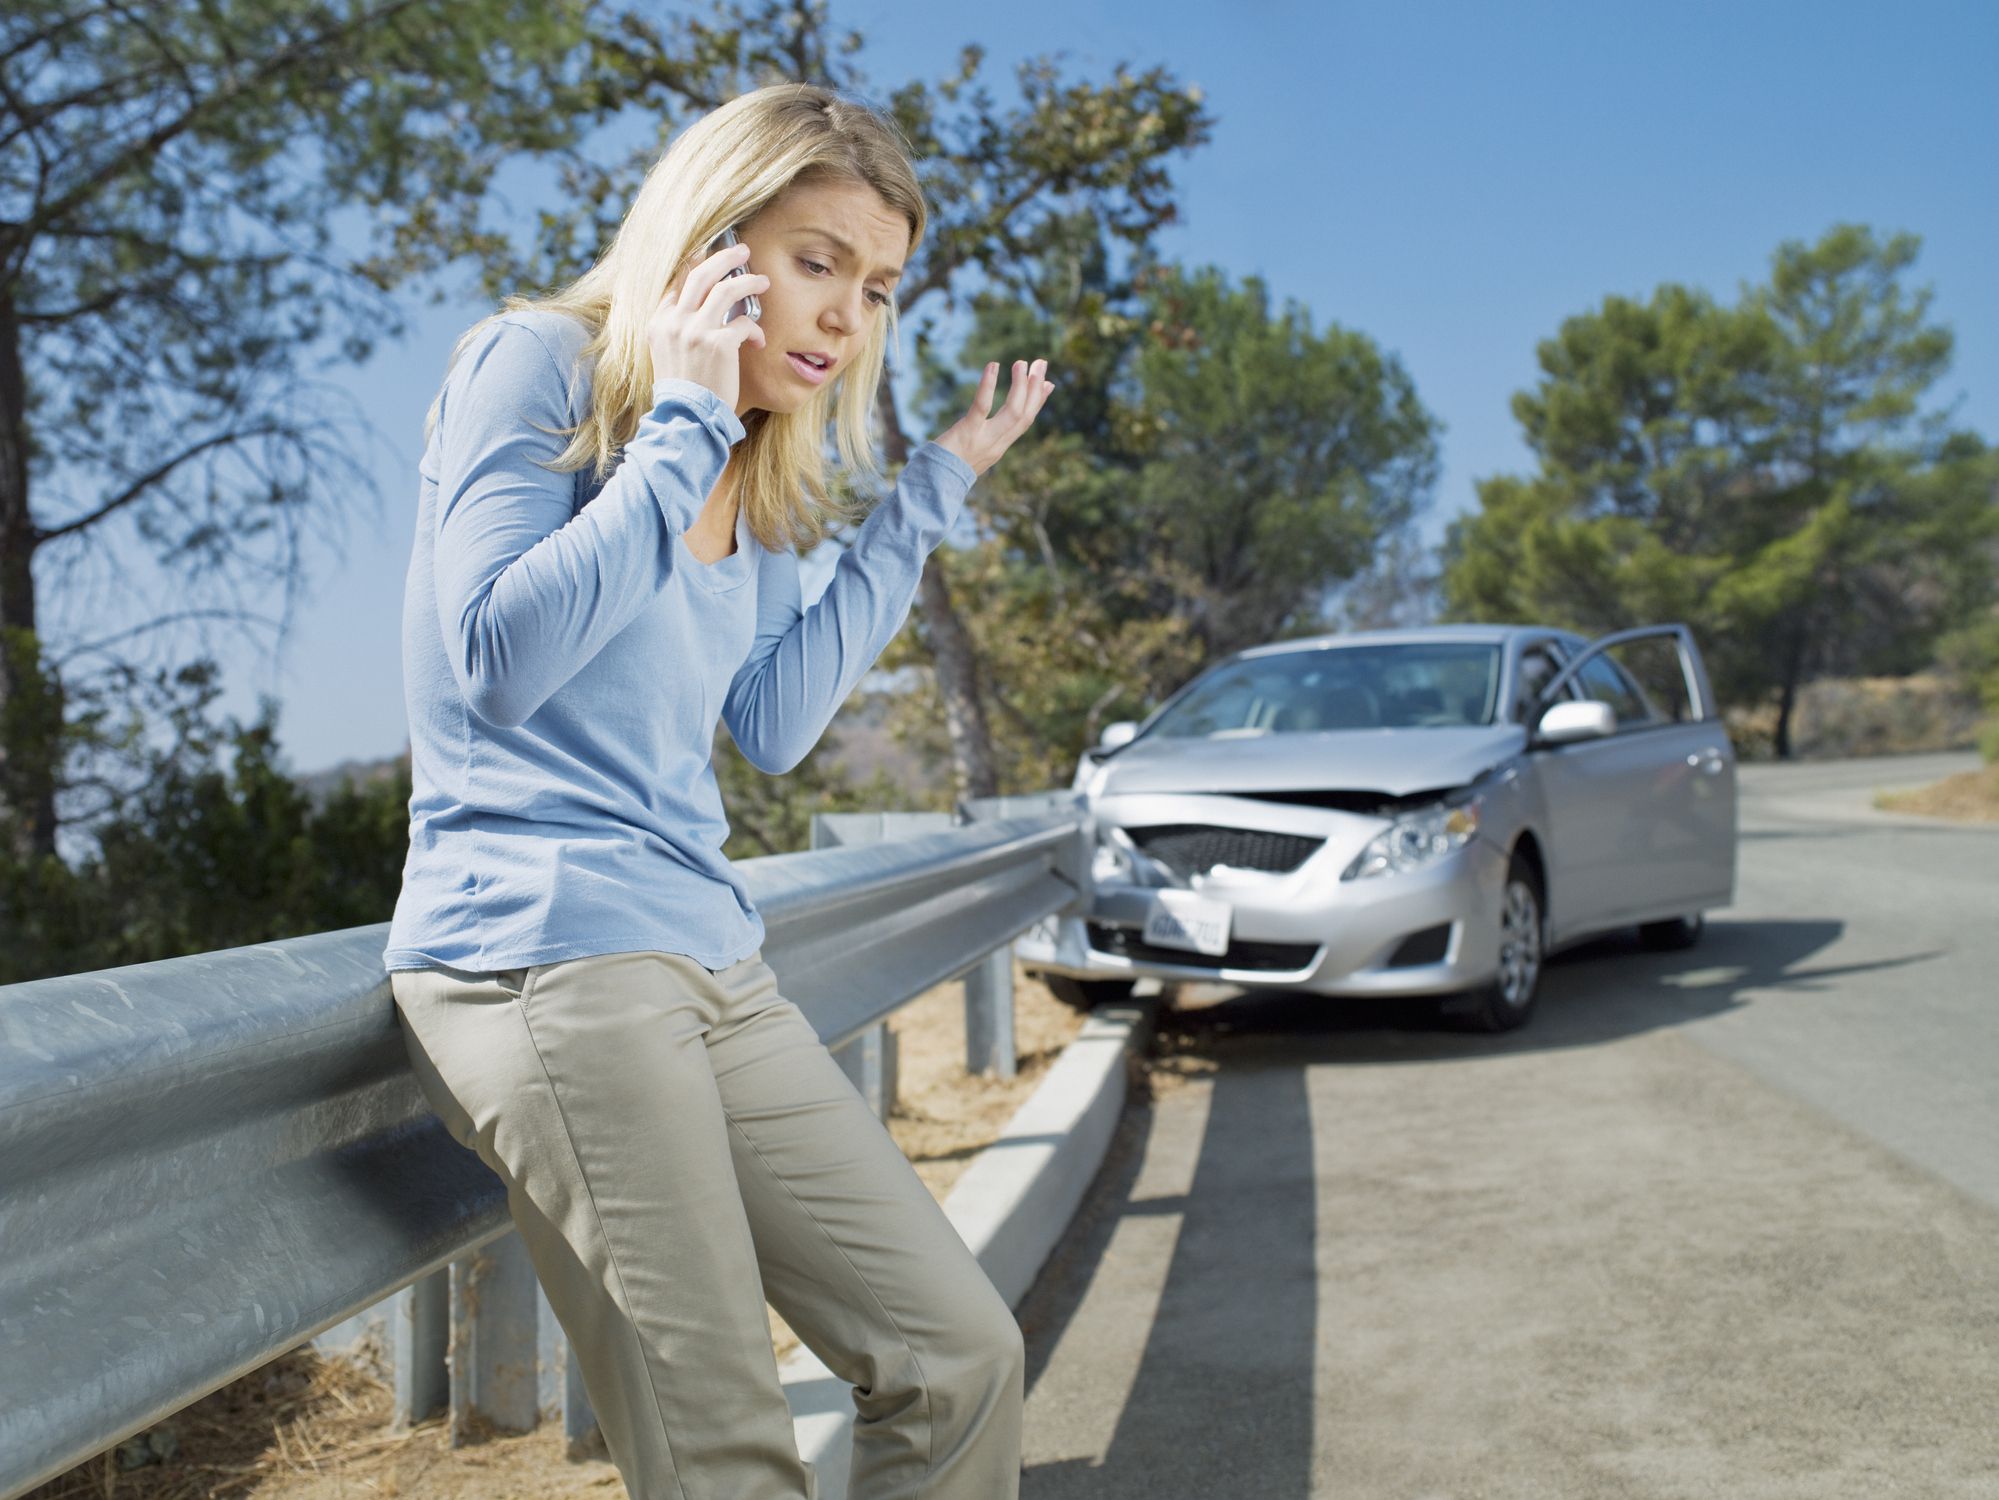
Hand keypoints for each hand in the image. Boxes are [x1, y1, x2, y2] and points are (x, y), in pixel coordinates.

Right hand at [646, 241, 768, 410]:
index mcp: (659, 322)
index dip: (697, 265)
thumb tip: (700, 306)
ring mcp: (696, 331)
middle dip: (724, 258)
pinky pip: (744, 323)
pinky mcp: (719, 345)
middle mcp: (675, 322)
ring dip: (748, 281)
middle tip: (742, 251)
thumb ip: (677, 328)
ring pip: (726, 289)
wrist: (686, 418)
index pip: (678, 282)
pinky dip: (755, 329)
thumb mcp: (666, 354)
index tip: (711, 256)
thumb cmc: (683, 391)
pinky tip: (758, 341)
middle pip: (701, 274)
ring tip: (763, 281)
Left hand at [932, 359, 1054, 476]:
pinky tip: (993, 366)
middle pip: (1024, 415)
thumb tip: (986, 423)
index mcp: (999, 447)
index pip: (1025, 422)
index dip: (1038, 402)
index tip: (1048, 383)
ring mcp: (983, 439)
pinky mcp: (966, 432)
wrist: (932, 485)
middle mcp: (996, 445)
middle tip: (1041, 363)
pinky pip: (982, 407)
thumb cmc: (945, 466)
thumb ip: (984, 437)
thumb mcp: (971, 451)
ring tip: (1022, 363)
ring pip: (1012, 412)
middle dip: (1035, 389)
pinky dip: (988, 386)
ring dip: (1020, 386)